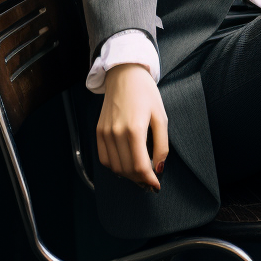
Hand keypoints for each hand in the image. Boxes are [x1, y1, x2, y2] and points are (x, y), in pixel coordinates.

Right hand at [97, 64, 168, 191]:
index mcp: (134, 129)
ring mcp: (104, 133)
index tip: (156, 185)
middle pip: (127, 170)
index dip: (149, 180)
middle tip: (151, 181)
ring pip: (115, 167)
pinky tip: (126, 165)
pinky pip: (104, 158)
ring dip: (128, 175)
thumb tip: (159, 168)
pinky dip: (115, 166)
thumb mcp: (161, 117)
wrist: (125, 74)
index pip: (139, 166)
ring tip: (140, 174)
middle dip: (140, 180)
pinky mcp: (98, 131)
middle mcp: (116, 133)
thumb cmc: (146, 93)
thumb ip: (162, 145)